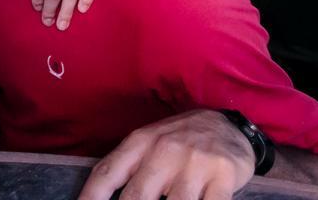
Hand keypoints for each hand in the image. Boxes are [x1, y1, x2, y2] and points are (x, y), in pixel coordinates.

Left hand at [78, 110, 255, 199]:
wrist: (227, 125)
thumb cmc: (179, 140)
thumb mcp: (148, 143)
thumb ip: (128, 168)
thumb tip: (101, 197)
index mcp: (140, 143)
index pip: (107, 174)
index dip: (90, 197)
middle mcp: (164, 150)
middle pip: (137, 197)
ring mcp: (194, 163)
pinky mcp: (223, 175)